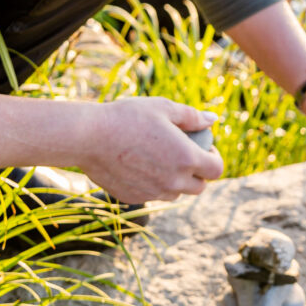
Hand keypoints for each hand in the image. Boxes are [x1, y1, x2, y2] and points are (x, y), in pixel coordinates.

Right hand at [78, 97, 223, 202]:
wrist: (88, 137)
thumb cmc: (128, 117)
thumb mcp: (164, 108)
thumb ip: (192, 116)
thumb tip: (212, 120)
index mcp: (186, 159)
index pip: (216, 170)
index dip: (214, 158)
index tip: (205, 147)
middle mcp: (172, 182)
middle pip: (199, 187)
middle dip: (198, 173)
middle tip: (186, 154)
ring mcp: (152, 193)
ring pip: (176, 194)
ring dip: (176, 181)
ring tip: (163, 159)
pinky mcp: (133, 198)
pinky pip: (152, 195)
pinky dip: (153, 184)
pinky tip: (140, 164)